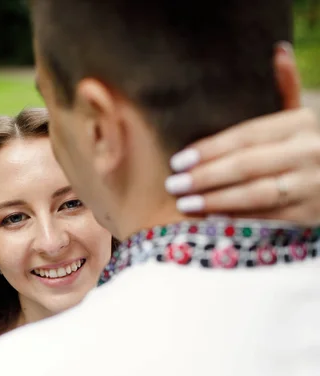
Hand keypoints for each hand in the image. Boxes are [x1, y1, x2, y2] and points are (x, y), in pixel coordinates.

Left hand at [165, 43, 319, 225]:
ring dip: (216, 201)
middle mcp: (308, 152)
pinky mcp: (306, 216)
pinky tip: (210, 221)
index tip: (178, 161)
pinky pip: (265, 219)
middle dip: (206, 176)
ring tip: (185, 204)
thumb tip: (278, 50)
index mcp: (300, 123)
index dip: (210, 149)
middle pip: (247, 165)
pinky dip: (236, 220)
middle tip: (173, 184)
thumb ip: (286, 91)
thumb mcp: (296, 120)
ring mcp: (310, 186)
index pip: (245, 136)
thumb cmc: (300, 150)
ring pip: (255, 195)